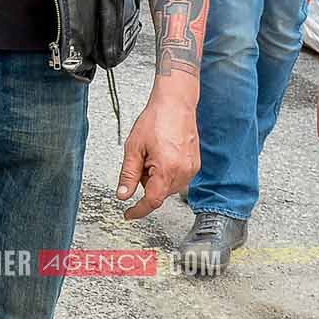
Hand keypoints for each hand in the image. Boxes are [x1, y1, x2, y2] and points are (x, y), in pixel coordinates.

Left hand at [117, 78, 198, 218]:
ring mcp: (192, 169)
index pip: (152, 201)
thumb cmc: (156, 120)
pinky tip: (162, 154)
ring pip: (168, 187)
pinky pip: (177, 178)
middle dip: (145, 182)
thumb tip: (123, 195)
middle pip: (159, 193)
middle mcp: (183, 172)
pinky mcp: (195, 165)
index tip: (129, 215)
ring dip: (156, 178)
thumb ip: (128, 175)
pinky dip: (165, 172)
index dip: (138, 210)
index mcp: (167, 169)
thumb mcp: (133, 148)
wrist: (176, 103)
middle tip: (141, 160)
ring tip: (153, 153)